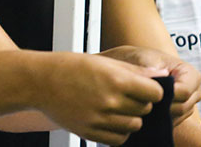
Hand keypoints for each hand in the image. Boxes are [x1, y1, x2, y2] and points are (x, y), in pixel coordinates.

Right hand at [33, 52, 163, 145]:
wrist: (39, 82)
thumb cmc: (69, 68)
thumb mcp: (103, 61)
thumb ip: (134, 71)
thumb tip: (161, 76)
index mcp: (116, 80)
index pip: (155, 93)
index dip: (152, 90)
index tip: (144, 87)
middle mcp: (110, 102)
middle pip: (145, 110)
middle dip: (140, 103)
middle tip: (124, 95)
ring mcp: (100, 120)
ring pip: (134, 126)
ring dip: (130, 118)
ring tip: (115, 107)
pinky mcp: (91, 133)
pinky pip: (119, 139)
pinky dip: (118, 131)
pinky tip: (108, 119)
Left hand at [100, 45, 200, 125]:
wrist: (135, 66)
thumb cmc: (140, 59)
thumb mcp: (144, 59)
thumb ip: (151, 69)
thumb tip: (157, 79)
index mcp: (192, 75)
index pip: (184, 91)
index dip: (165, 94)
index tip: (146, 93)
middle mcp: (195, 92)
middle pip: (181, 107)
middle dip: (160, 106)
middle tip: (138, 103)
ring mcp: (188, 107)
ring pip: (176, 118)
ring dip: (157, 114)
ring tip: (138, 107)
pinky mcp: (178, 117)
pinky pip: (169, 124)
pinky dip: (156, 120)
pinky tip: (141, 114)